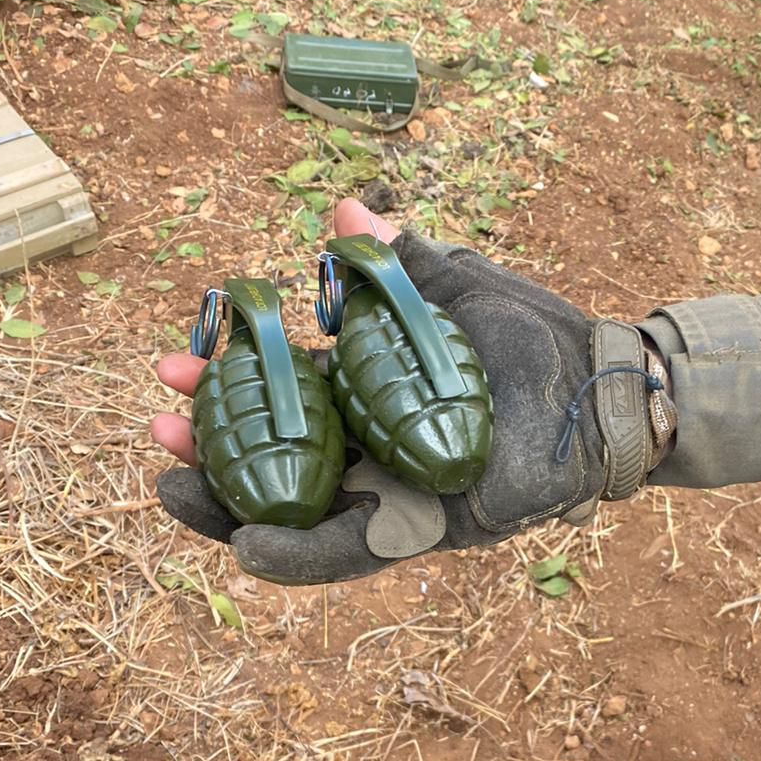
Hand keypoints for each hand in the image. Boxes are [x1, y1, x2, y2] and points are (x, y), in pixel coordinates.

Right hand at [152, 200, 669, 584]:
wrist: (602, 388)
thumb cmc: (535, 338)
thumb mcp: (456, 288)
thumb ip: (396, 262)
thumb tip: (341, 207)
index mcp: (369, 392)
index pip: (279, 394)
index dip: (223, 384)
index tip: (172, 365)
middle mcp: (371, 446)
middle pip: (271, 456)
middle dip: (208, 445)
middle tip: (158, 426)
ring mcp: (393, 493)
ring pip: (296, 511)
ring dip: (229, 507)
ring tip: (171, 492)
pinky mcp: (425, 532)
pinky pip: (352, 552)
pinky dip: (300, 554)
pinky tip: (247, 546)